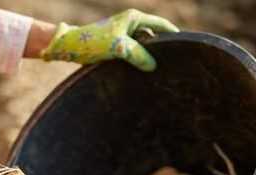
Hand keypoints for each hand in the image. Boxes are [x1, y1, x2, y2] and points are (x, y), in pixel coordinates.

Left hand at [41, 9, 178, 71]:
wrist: (69, 48)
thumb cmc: (92, 42)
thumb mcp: (118, 47)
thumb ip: (137, 54)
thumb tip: (153, 66)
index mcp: (134, 18)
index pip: (162, 25)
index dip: (173, 35)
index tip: (186, 48)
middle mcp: (131, 26)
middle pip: (154, 37)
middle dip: (163, 49)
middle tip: (176, 64)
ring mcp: (124, 38)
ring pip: (144, 49)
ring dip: (150, 58)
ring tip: (162, 72)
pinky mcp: (117, 50)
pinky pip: (134, 56)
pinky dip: (140, 64)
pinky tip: (144, 76)